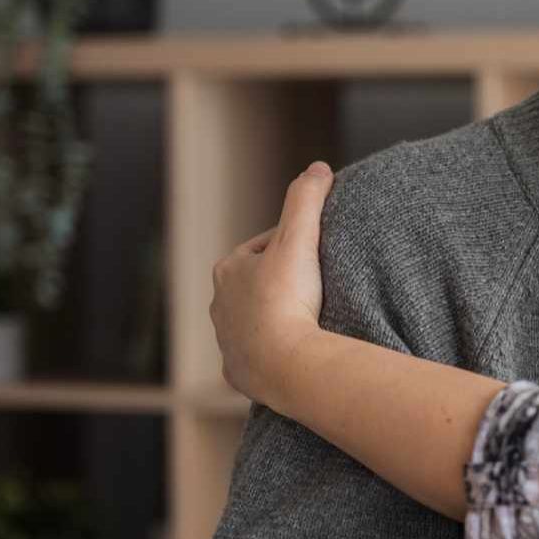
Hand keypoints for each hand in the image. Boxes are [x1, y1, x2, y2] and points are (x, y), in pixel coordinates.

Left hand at [210, 162, 333, 407]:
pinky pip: (255, 355)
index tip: (317, 251)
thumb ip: (306, 199)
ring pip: (253, 320)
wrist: (284, 363)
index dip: (292, 245)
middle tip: (315, 284)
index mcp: (228, 269)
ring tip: (306, 317)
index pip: (263, 246)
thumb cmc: (287, 299)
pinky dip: (271, 350)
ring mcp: (227, 340)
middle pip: (256, 284)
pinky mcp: (237, 370)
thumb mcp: (299, 238)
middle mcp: (220, 304)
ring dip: (275, 316)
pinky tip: (292, 350)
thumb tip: (318, 168)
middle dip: (280, 281)